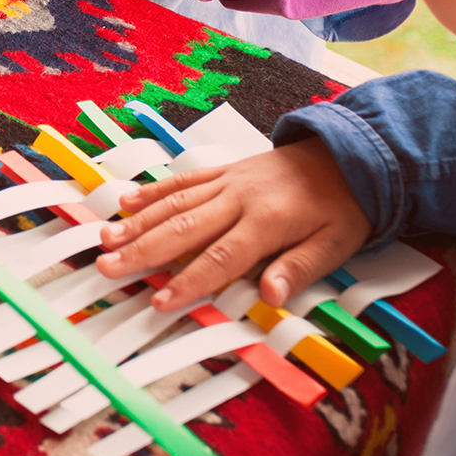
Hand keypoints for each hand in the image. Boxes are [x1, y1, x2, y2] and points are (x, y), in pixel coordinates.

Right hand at [96, 138, 370, 310]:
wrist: (349, 154)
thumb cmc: (343, 207)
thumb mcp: (336, 245)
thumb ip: (298, 269)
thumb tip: (268, 295)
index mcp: (267, 221)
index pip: (221, 257)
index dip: (189, 281)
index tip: (160, 300)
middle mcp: (240, 198)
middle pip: (184, 228)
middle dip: (143, 250)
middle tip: (109, 267)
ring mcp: (228, 181)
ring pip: (175, 202)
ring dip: (138, 221)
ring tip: (106, 238)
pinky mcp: (224, 170)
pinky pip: (184, 179)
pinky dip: (154, 190)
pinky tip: (127, 201)